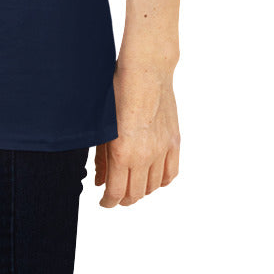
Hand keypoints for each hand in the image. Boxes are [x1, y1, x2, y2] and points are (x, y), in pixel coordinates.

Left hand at [96, 63, 179, 206]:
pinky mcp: (174, 142)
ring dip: (142, 191)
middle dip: (123, 199)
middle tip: (115, 196)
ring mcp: (162, 150)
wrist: (146, 70)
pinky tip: (153, 178)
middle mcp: (144, 156)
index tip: (104, 202)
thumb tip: (99, 181)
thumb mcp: (102, 125)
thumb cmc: (118, 91)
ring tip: (132, 186)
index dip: (108, 202)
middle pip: (135, 194)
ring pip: (154, 186)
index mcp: (122, 152)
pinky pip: (171, 173)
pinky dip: (161, 181)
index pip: (116, 193)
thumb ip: (101, 158)